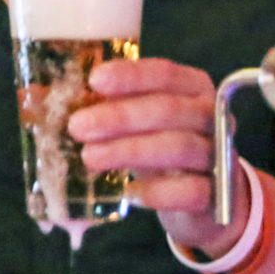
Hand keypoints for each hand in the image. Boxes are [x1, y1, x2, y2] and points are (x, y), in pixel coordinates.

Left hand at [69, 58, 249, 253]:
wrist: (205, 199)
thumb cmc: (162, 149)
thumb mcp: (141, 124)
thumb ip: (113, 107)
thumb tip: (54, 100)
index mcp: (194, 89)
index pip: (165, 74)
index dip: (131, 75)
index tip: (94, 79)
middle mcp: (212, 118)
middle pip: (170, 110)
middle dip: (121, 117)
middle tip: (78, 126)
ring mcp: (219, 155)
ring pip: (179, 147)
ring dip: (130, 151)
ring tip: (90, 158)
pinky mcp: (218, 194)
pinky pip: (190, 191)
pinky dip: (157, 192)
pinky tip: (129, 194)